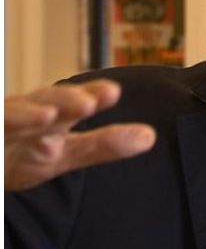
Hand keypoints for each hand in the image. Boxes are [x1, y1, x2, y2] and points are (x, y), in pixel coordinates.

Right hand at [5, 79, 155, 190]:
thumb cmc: (14, 155)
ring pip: (7, 114)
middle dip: (60, 101)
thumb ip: (101, 145)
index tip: (111, 93)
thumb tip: (149, 136)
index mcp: (42, 117)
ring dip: (23, 113)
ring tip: (47, 116)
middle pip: (36, 104)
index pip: (68, 103)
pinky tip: (4, 127)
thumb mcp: (58, 154)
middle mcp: (16, 116)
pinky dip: (1, 123)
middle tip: (86, 103)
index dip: (87, 97)